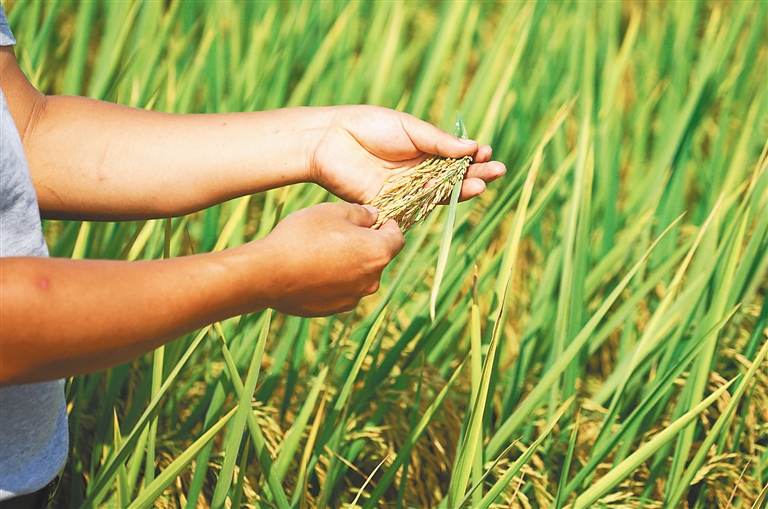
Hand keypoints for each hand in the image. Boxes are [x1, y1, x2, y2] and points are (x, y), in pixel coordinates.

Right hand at [257, 203, 404, 316]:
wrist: (269, 274)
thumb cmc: (303, 237)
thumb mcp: (333, 211)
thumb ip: (361, 213)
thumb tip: (373, 216)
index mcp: (378, 253)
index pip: (398, 238)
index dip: (389, 225)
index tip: (376, 219)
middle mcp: (371, 280)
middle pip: (378, 258)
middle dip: (366, 244)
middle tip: (341, 232)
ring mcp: (353, 298)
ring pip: (359, 275)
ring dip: (349, 263)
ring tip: (321, 251)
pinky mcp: (334, 309)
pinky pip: (341, 290)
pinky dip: (334, 280)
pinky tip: (312, 269)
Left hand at [309, 105, 505, 203]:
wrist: (331, 139)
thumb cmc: (369, 126)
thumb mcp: (409, 128)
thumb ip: (438, 141)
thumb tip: (473, 147)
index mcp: (424, 150)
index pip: (456, 158)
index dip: (473, 157)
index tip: (487, 153)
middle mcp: (419, 172)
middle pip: (454, 178)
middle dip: (476, 174)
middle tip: (497, 171)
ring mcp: (408, 189)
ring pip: (441, 193)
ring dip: (463, 190)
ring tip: (482, 184)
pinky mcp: (394, 204)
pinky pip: (419, 206)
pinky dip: (438, 201)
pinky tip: (457, 194)